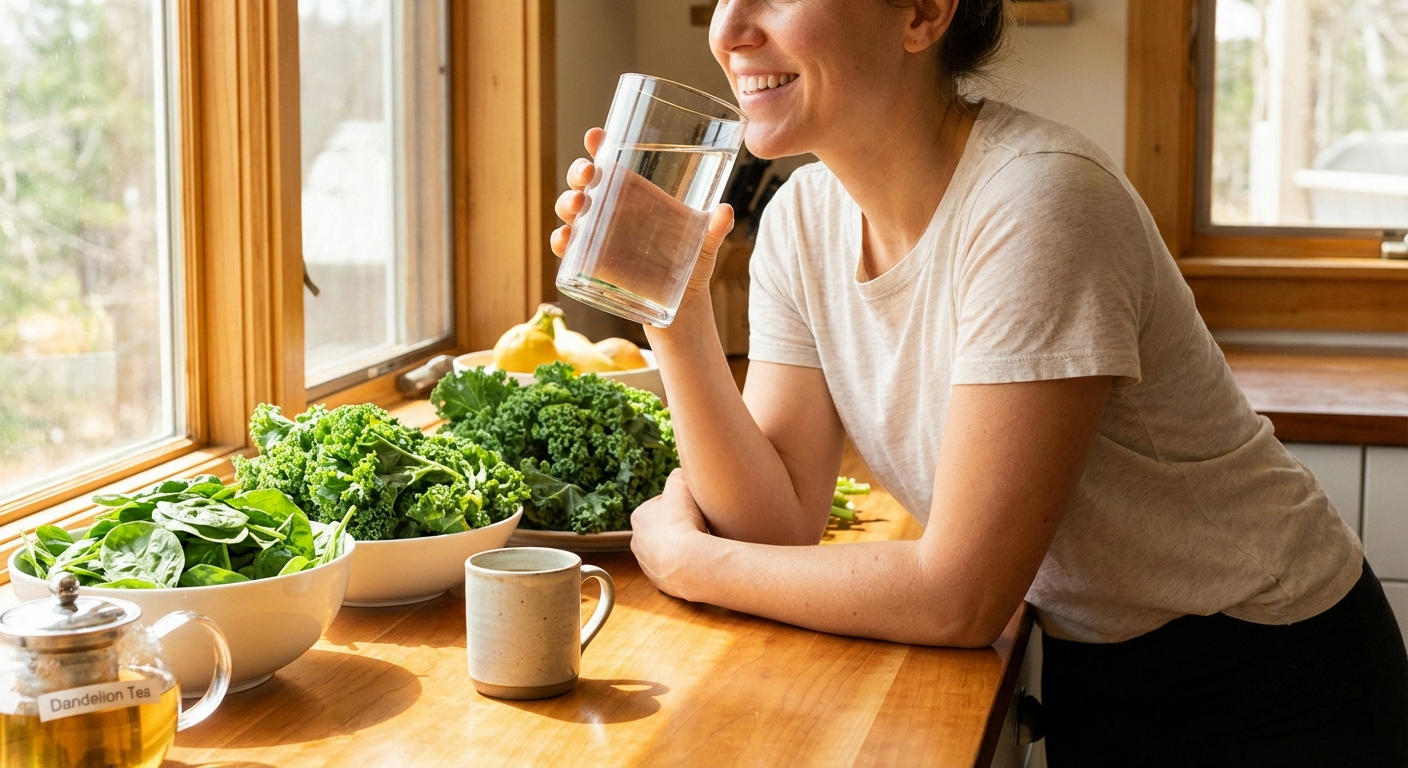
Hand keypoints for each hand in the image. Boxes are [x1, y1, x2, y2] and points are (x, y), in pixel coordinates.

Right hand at [550, 129, 735, 306]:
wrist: (684, 302)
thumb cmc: (693, 261)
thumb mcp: (707, 242)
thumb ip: (716, 227)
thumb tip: (725, 211)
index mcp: (636, 193)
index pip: (612, 160)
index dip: (599, 145)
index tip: (596, 135)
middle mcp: (612, 209)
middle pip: (585, 181)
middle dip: (579, 172)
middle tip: (589, 173)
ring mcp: (598, 234)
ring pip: (571, 209)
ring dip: (567, 202)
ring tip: (578, 205)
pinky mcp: (590, 262)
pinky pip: (567, 248)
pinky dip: (560, 241)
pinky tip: (565, 239)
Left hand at [631, 468, 709, 598]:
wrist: (688, 563)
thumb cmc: (682, 522)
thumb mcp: (681, 486)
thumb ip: (677, 475)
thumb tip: (678, 473)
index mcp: (639, 516)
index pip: (659, 505)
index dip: (678, 504)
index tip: (692, 508)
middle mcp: (637, 541)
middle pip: (661, 529)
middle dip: (677, 527)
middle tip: (697, 526)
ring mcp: (647, 563)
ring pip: (666, 550)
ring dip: (679, 547)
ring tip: (698, 544)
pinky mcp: (659, 581)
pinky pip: (673, 569)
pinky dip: (683, 565)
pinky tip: (696, 561)